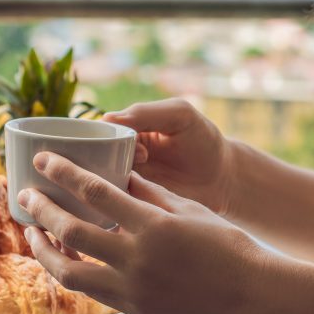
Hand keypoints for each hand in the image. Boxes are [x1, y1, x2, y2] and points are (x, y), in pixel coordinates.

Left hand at [18, 152, 267, 313]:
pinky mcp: (133, 309)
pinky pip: (89, 290)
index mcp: (153, 225)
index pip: (95, 192)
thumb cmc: (225, 245)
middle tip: (25, 194)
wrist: (252, 296)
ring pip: (69, 272)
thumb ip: (147, 193)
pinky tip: (59, 257)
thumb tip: (115, 177)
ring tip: (31, 232)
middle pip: (72, 230)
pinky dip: (69, 271)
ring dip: (43, 250)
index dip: (64, 173)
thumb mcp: (188, 209)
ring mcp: (132, 288)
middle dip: (42, 209)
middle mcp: (137, 258)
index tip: (42, 160)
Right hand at [103, 98, 232, 214]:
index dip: (105, 139)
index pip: (96, 132)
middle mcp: (116, 154)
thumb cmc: (203, 141)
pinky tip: (133, 198)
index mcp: (124, 130)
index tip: (138, 148)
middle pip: (90, 157)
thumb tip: (106, 118)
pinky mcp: (128, 201)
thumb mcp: (179, 115)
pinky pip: (109, 200)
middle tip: (144, 161)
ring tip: (142, 180)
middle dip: (106, 161)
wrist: (223, 180)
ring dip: (109, 181)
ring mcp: (121, 179)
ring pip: (96, 179)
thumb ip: (146, 112)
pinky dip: (113, 199)